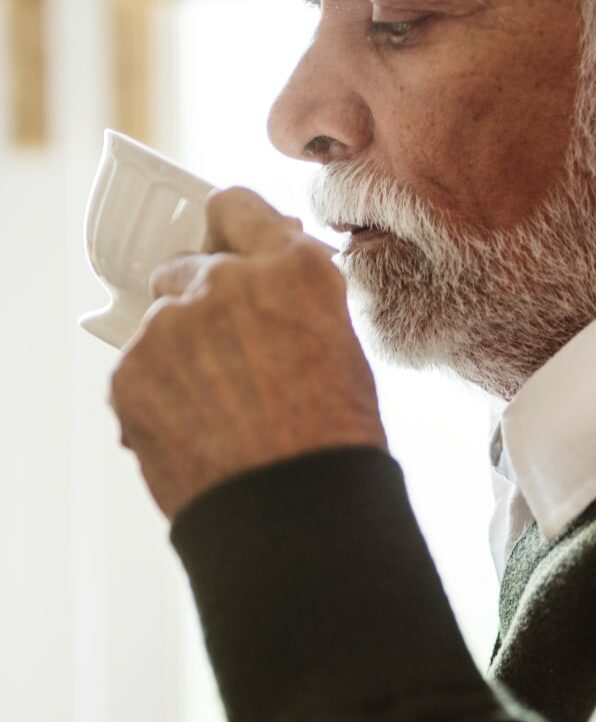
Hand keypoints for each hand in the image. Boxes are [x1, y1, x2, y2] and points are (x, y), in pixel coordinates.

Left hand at [110, 187, 386, 517]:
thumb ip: (294, 302)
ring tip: (218, 413)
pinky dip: (156, 396)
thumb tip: (267, 292)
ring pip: (161, 324)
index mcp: (293, 268)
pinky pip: (137, 369)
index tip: (224, 247)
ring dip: (178, 354)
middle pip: (188, 266)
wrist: (292, 512)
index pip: (237, 208)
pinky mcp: (130, 370)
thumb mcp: (339, 349)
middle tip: (227, 358)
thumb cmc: (331, 442)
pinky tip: (195, 433)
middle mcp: (227, 281)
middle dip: (200, 302)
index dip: (231, 230)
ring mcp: (172, 324)